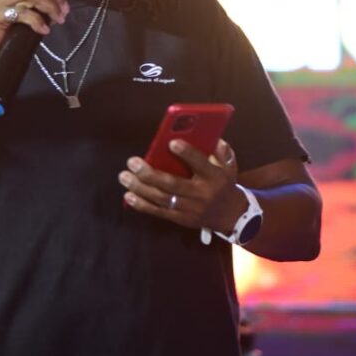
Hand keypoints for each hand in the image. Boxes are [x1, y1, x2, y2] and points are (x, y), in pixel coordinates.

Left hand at [118, 139, 245, 233]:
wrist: (231, 215)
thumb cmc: (224, 182)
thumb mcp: (229, 165)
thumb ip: (220, 150)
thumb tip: (209, 136)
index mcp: (214, 177)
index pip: (201, 164)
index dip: (187, 154)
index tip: (171, 142)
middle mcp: (201, 194)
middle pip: (173, 184)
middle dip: (150, 173)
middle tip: (132, 162)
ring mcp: (190, 209)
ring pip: (162, 199)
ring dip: (140, 188)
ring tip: (124, 176)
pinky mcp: (181, 218)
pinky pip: (159, 212)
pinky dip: (142, 205)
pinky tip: (128, 196)